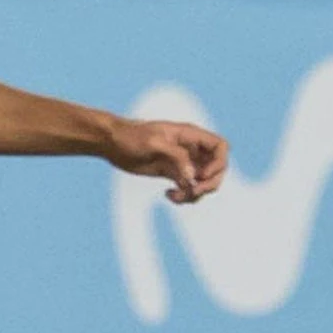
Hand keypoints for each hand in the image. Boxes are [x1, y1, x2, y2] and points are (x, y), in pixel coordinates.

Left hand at [106, 119, 229, 203]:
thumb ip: (176, 156)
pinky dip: (184, 196)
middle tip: (192, 190)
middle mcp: (190, 149)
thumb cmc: (131, 136)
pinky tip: (168, 195)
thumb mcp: (154, 142)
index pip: (220, 147)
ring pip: (203, 182)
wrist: (113, 144)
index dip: (218, 163)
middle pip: (217, 168)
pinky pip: (188, 188)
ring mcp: (183, 162)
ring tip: (176, 195)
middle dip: (209, 184)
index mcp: (190, 136)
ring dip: (195, 193)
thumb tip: (192, 177)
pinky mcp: (172, 173)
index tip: (201, 175)